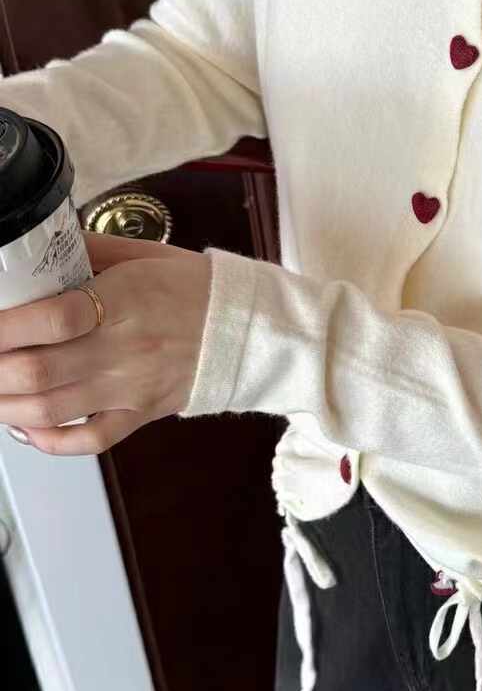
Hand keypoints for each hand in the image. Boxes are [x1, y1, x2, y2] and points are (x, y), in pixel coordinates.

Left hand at [0, 231, 211, 455]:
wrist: (247, 328)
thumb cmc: (194, 289)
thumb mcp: (142, 253)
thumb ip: (86, 250)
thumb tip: (37, 248)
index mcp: (125, 300)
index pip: (54, 318)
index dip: (6, 327)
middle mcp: (126, 349)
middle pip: (39, 372)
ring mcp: (132, 387)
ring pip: (52, 410)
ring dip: (5, 405)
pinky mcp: (141, 413)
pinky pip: (90, 440)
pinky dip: (50, 441)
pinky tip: (27, 425)